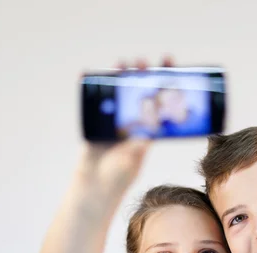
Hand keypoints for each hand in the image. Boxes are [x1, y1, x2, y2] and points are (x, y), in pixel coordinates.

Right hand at [74, 57, 174, 205]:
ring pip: (117, 92)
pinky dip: (90, 87)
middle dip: (140, 74)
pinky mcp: (95, 123)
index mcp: (147, 127)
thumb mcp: (134, 156)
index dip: (164, 82)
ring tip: (122, 63)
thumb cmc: (119, 174)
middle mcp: (132, 120)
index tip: (169, 65)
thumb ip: (141, 142)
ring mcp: (113, 120)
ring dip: (119, 76)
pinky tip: (87, 74)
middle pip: (138, 91)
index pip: (159, 99)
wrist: (95, 186)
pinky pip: (94, 102)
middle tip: (143, 62)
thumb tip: (150, 128)